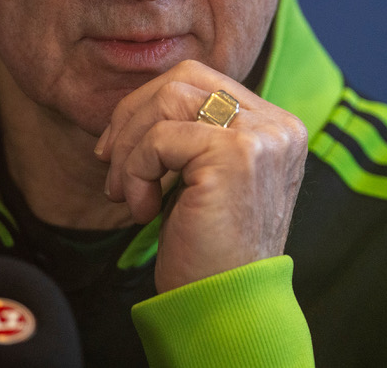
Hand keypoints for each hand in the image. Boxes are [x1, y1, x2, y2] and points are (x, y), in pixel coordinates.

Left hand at [93, 60, 308, 292]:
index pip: (200, 81)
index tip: (118, 150)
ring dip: (130, 148)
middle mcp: (278, 126)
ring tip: (126, 194)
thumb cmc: (209, 249)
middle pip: (183, 79)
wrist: (226, 307)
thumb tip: (135, 102)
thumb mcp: (205, 177)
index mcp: (276, 127)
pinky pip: (159, 139)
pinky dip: (136, 172)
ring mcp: (261, 136)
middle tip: (109, 162)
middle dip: (132, 115)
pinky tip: (143, 211)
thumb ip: (192, 132)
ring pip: (167, 100)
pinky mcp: (236, 154)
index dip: (147, 107)